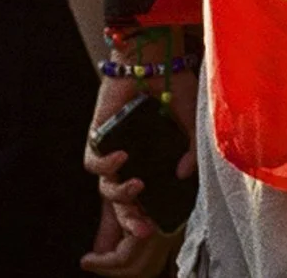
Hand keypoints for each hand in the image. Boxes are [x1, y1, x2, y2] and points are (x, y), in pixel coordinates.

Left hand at [82, 69, 198, 276]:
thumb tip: (181, 177)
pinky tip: (123, 156)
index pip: (147, 200)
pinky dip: (106, 165)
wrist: (155, 56)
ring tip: (139, 185)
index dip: (148, 218)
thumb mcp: (194, 123)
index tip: (157, 230)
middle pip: (123, 205)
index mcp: (155, 162)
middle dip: (131, 223)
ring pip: (106, 189)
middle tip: (145, 229)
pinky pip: (92, 164)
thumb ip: (192, 152)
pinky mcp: (98, 136)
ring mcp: (114, 150)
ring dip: (121, 194)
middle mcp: (134, 161)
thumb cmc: (176, 85)